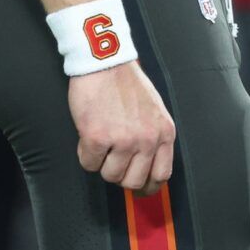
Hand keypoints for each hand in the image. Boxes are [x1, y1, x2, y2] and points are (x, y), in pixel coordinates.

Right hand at [67, 62, 174, 196]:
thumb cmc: (125, 82)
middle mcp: (147, 139)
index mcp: (164, 132)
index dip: (148, 186)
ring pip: (110, 176)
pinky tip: (88, 134)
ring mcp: (123, 140)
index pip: (161, 175)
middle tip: (111, 160)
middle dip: (119, 175)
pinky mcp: (97, 138)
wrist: (104, 60)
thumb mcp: (153, 110)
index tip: (139, 188)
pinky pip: (89, 164)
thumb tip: (145, 166)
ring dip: (101, 163)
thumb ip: (153, 136)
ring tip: (100, 141)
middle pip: (133, 181)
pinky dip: (85, 153)